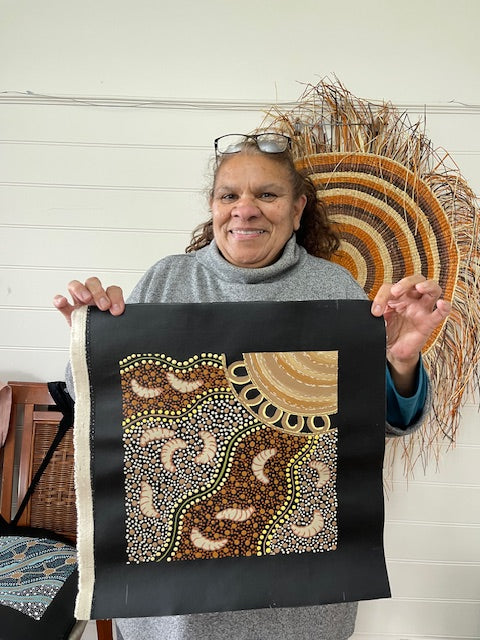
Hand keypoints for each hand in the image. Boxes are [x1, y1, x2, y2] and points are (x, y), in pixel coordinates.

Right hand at [53, 277, 125, 325]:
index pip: (112, 290)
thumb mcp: (115, 326)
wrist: (96, 346)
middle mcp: (93, 298)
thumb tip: (129, 332)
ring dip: (80, 290)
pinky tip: (62, 301)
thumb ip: (121, 324)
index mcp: (108, 299)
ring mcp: (78, 303)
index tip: (117, 311)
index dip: (116, 297)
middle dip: (98, 292)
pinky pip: (60, 301)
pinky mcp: (67, 312)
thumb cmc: (107, 332)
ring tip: (85, 299)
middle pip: (93, 282)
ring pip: (75, 285)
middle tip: (103, 306)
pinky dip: (59, 299)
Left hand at [371, 275, 450, 394]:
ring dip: (427, 285)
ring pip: (433, 289)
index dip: (382, 297)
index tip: (375, 312)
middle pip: (416, 280)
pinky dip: (444, 307)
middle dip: (406, 282)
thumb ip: (377, 314)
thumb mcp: (379, 321)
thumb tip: (374, 311)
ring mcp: (422, 310)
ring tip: (419, 288)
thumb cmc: (389, 332)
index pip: (390, 287)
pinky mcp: (429, 322)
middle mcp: (411, 300)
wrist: (394, 351)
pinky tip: (442, 304)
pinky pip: (441, 313)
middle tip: (395, 291)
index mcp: (397, 297)